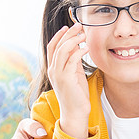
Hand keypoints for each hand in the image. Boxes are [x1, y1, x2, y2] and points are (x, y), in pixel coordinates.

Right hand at [47, 23, 90, 137]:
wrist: (75, 113)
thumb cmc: (77, 94)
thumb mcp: (74, 73)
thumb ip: (73, 60)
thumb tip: (77, 44)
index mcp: (53, 68)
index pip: (52, 46)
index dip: (59, 35)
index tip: (68, 26)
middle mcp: (53, 70)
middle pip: (57, 45)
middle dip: (68, 33)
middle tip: (79, 25)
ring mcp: (58, 74)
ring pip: (62, 50)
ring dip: (73, 39)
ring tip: (84, 34)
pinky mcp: (66, 79)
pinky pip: (71, 60)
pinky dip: (78, 51)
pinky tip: (86, 47)